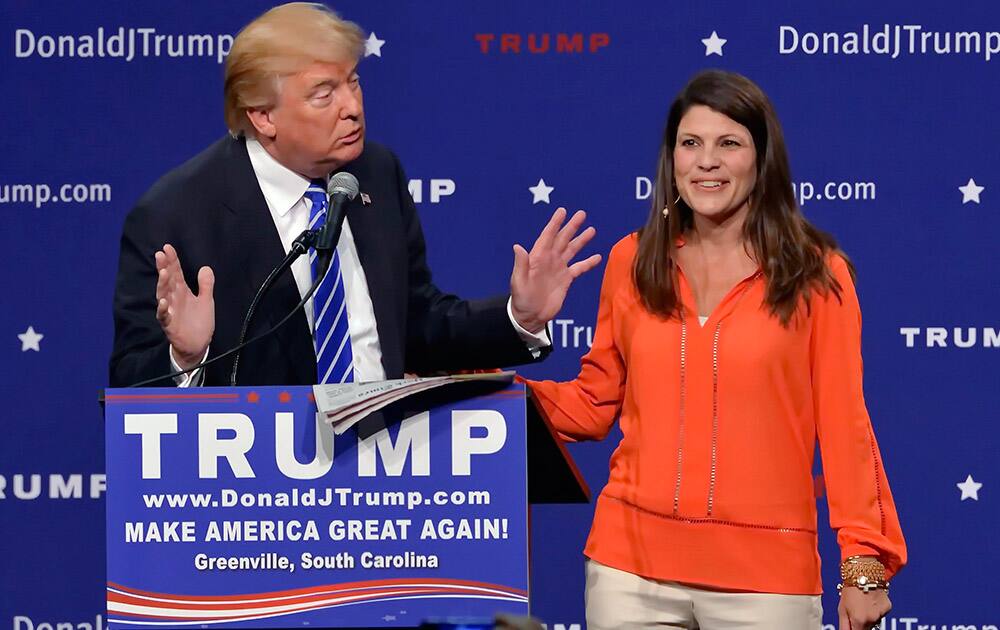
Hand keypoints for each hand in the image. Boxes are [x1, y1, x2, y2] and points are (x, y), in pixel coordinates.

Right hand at [154, 244, 214, 368]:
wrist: (198, 345)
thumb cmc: (199, 322)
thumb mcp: (206, 301)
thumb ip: (206, 285)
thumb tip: (205, 267)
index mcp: (182, 292)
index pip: (176, 273)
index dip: (172, 260)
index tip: (167, 247)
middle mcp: (174, 299)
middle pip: (167, 281)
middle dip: (164, 268)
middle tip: (161, 255)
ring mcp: (170, 311)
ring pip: (163, 295)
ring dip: (162, 285)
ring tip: (164, 273)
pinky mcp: (169, 325)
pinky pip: (163, 316)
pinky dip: (162, 309)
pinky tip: (163, 301)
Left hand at [510, 207, 601, 332]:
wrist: (531, 316)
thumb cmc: (521, 299)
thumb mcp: (518, 282)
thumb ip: (521, 265)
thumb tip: (517, 246)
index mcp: (538, 257)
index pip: (548, 236)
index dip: (555, 223)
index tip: (563, 211)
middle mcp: (550, 259)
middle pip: (563, 239)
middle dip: (572, 226)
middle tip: (582, 214)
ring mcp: (559, 268)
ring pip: (572, 250)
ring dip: (581, 240)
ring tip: (592, 230)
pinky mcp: (566, 279)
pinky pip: (579, 268)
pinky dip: (588, 262)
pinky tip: (598, 257)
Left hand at [839, 587, 890, 629]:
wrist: (863, 572)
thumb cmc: (849, 590)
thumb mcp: (842, 609)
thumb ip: (844, 626)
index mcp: (859, 621)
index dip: (854, 629)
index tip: (853, 624)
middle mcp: (872, 619)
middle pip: (867, 629)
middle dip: (861, 624)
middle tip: (855, 610)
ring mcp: (881, 614)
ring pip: (874, 621)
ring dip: (869, 616)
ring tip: (862, 602)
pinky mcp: (888, 607)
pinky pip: (881, 613)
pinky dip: (876, 609)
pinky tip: (871, 599)